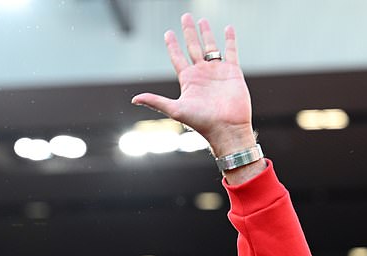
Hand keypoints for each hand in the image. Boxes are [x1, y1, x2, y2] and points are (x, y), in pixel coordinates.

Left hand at [132, 13, 255, 157]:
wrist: (226, 128)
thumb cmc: (201, 122)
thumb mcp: (175, 110)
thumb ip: (156, 102)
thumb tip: (134, 99)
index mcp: (188, 81)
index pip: (178, 58)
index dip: (172, 46)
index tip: (168, 33)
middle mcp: (201, 74)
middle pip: (193, 47)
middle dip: (188, 32)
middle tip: (185, 16)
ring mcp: (217, 72)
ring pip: (210, 47)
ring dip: (206, 33)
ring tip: (202, 20)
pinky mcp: (232, 72)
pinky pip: (231, 51)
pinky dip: (230, 40)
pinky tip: (228, 28)